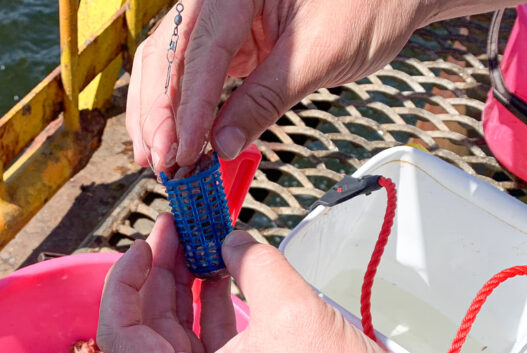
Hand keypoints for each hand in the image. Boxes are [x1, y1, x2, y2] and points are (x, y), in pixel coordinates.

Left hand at [97, 215, 426, 352]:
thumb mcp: (291, 308)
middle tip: (174, 227)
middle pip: (150, 333)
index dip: (125, 281)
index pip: (123, 334)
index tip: (145, 242)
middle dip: (160, 274)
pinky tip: (220, 272)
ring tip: (196, 240)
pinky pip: (207, 350)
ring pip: (178, 338)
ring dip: (185, 288)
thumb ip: (250, 261)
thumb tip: (229, 239)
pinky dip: (211, 311)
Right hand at [127, 0, 431, 171]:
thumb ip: (266, 99)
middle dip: (158, 114)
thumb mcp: (320, 55)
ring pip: (168, 66)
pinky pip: (192, 74)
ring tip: (157, 159)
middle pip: (167, 56)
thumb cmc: (369, 3)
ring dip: (158, 115)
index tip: (182, 150)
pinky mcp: (228, 40)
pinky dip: (180, 110)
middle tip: (161, 163)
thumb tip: (222, 146)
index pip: (201, 50)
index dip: (186, 106)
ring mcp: (219, 17)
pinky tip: (176, 140)